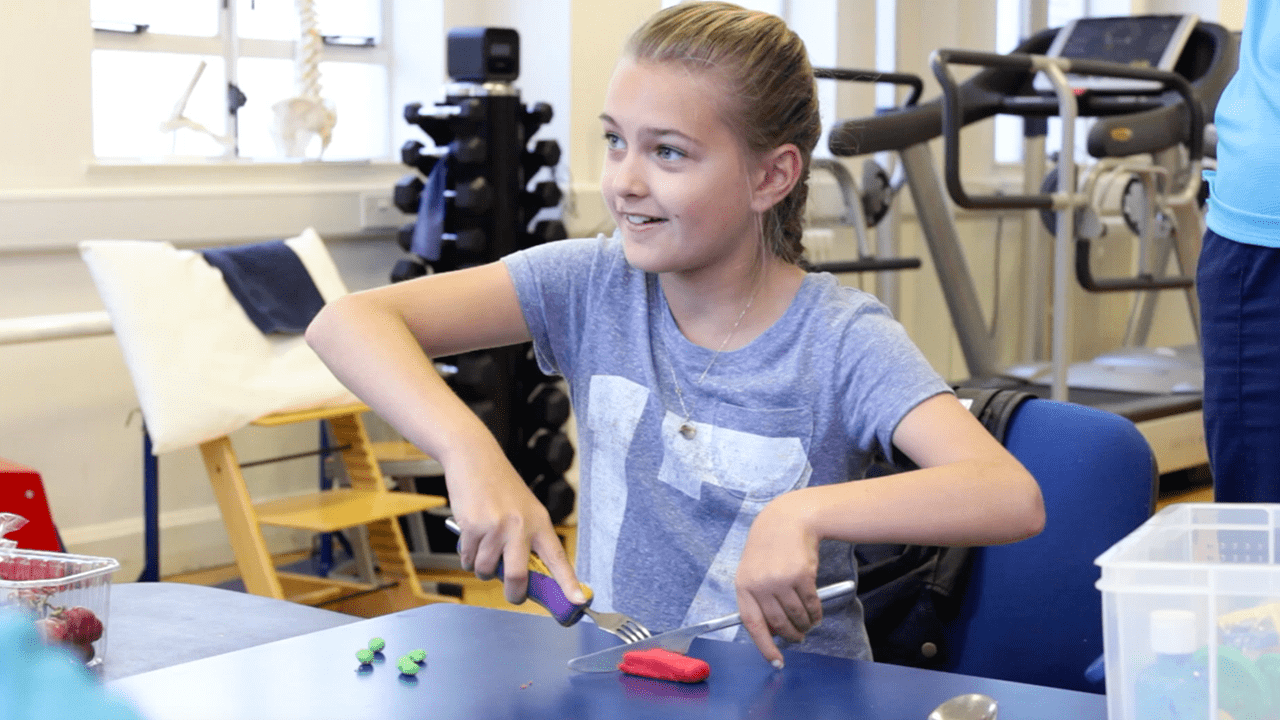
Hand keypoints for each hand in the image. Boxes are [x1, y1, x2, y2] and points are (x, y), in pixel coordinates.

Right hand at [443, 440, 584, 606]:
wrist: (475, 458)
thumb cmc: (501, 486)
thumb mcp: (525, 510)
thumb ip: (528, 540)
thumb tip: (524, 579)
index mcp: (540, 523)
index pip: (558, 558)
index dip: (569, 583)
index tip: (578, 601)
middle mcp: (521, 527)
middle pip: (518, 577)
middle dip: (514, 594)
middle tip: (513, 594)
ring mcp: (496, 528)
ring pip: (486, 571)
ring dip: (482, 568)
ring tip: (484, 547)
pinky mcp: (473, 528)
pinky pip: (468, 559)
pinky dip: (467, 556)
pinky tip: (470, 536)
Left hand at [735, 491, 821, 667]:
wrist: (786, 520)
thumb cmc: (769, 549)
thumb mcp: (753, 572)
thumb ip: (757, 599)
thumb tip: (770, 634)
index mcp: (743, 585)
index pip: (752, 624)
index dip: (764, 646)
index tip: (775, 662)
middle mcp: (760, 584)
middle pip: (778, 623)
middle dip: (791, 635)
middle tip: (798, 637)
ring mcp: (781, 579)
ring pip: (797, 616)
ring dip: (805, 624)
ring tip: (808, 623)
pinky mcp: (802, 575)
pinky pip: (811, 605)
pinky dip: (816, 612)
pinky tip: (816, 612)